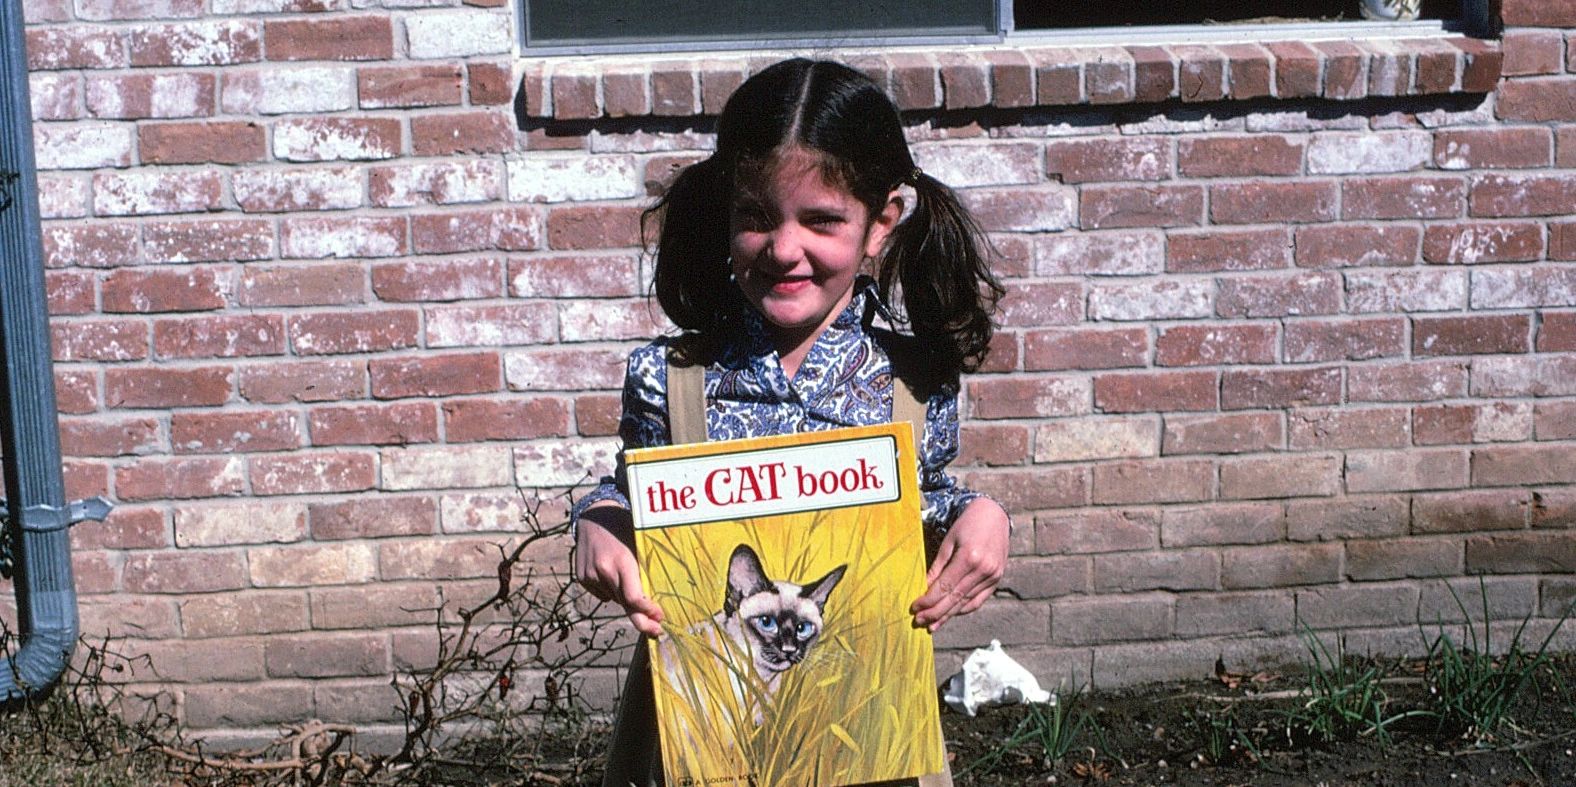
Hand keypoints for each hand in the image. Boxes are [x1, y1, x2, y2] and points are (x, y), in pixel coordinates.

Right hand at [574, 502, 663, 636]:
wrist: (594, 516)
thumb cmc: (624, 527)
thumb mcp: (639, 544)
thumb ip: (644, 570)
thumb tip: (656, 598)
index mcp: (621, 561)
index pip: (634, 599)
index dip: (648, 612)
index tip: (659, 617)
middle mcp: (603, 570)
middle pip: (624, 605)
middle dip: (642, 620)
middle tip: (655, 629)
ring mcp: (590, 575)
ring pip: (614, 599)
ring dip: (625, 598)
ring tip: (626, 575)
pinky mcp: (582, 577)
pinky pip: (602, 592)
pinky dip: (611, 589)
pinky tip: (612, 572)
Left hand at [910, 498, 1008, 631]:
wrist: (994, 515)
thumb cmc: (967, 525)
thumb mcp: (949, 541)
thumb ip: (938, 567)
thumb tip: (925, 588)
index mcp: (970, 557)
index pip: (945, 586)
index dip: (929, 600)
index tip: (915, 607)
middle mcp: (984, 569)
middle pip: (956, 598)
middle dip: (936, 612)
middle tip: (919, 621)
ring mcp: (993, 576)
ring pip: (967, 602)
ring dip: (948, 615)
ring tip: (932, 624)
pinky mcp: (997, 579)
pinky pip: (979, 600)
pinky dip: (964, 609)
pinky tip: (951, 614)